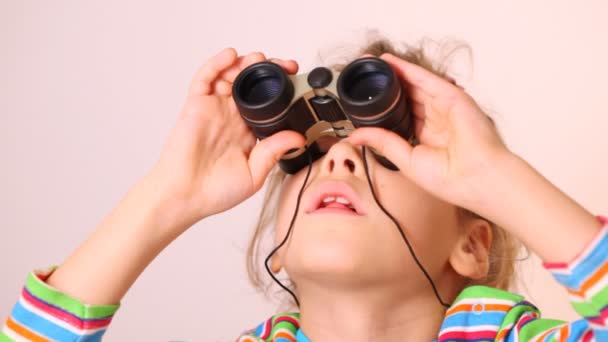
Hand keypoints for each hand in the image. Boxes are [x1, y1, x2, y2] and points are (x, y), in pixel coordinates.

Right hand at [150, 48, 305, 228]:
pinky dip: (217, 64)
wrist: (185, 196)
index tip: (296, 83)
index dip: (280, 90)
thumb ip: (273, 152)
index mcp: (247, 132)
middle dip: (267, 70)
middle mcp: (231, 117)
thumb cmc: (214, 191)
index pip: (267, 102)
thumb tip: (298, 137)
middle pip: (250, 84)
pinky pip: (205, 78)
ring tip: (259, 58)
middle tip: (285, 65)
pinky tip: (230, 56)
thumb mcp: (255, 174)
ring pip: (230, 76)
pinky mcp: (196, 105)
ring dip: (245, 63)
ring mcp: (213, 109)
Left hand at [348, 53, 512, 211]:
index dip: (384, 105)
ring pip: (414, 84)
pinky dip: (407, 69)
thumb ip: (383, 143)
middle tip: (364, 73)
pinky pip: (425, 79)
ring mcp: (444, 106)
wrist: (476, 179)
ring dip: (393, 72)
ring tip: (371, 63)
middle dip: (386, 84)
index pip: (402, 114)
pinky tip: (390, 62)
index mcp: (427, 136)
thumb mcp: (406, 159)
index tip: (365, 99)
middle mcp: (436, 118)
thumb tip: (355, 136)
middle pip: (407, 95)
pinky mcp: (452, 97)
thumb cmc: (451, 179)